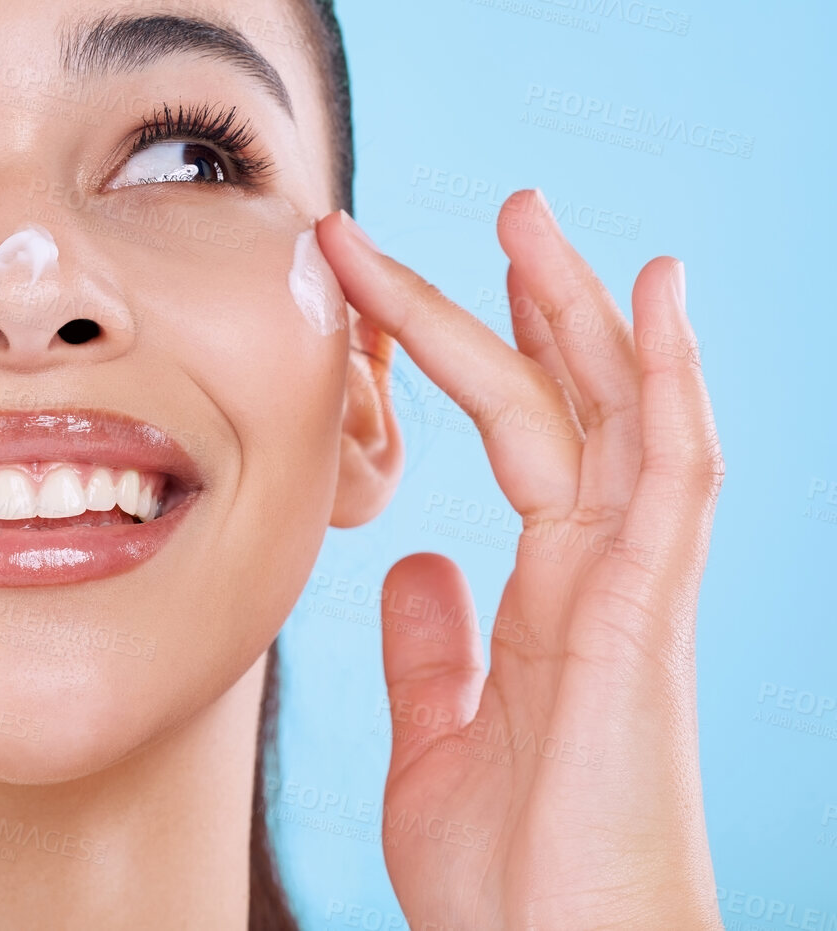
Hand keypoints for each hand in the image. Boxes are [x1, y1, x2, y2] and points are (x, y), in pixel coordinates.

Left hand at [316, 191, 724, 930]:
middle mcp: (601, 574)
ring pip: (620, 414)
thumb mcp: (437, 736)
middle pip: (573, 403)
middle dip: (532, 299)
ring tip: (533, 218)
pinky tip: (654, 300)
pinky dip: (667, 380)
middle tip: (502, 205)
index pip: (520, 435)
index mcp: (552, 593)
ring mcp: (633, 589)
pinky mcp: (647, 618)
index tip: (395, 285)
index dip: (464, 350)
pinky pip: (673, 475)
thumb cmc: (514, 874)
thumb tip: (416, 562)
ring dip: (582, 310)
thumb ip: (432, 648)